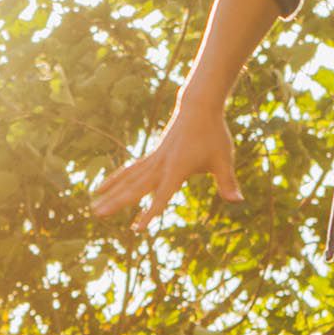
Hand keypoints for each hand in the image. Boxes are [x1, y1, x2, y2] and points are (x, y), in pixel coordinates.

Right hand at [88, 98, 240, 230]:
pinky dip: (115, 180)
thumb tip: (238, 201)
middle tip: (98, 214)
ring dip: (110, 194)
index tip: (136, 228)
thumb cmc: (213, 134)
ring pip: (127, 179)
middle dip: (116, 202)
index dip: (149, 212)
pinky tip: (102, 188)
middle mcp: (160, 165)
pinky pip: (129, 170)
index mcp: (176, 169)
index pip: (161, 196)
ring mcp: (153, 159)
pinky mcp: (151, 156)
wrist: (199, 106)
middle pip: (134, 187)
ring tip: (94, 208)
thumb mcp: (223, 159)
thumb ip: (227, 182)